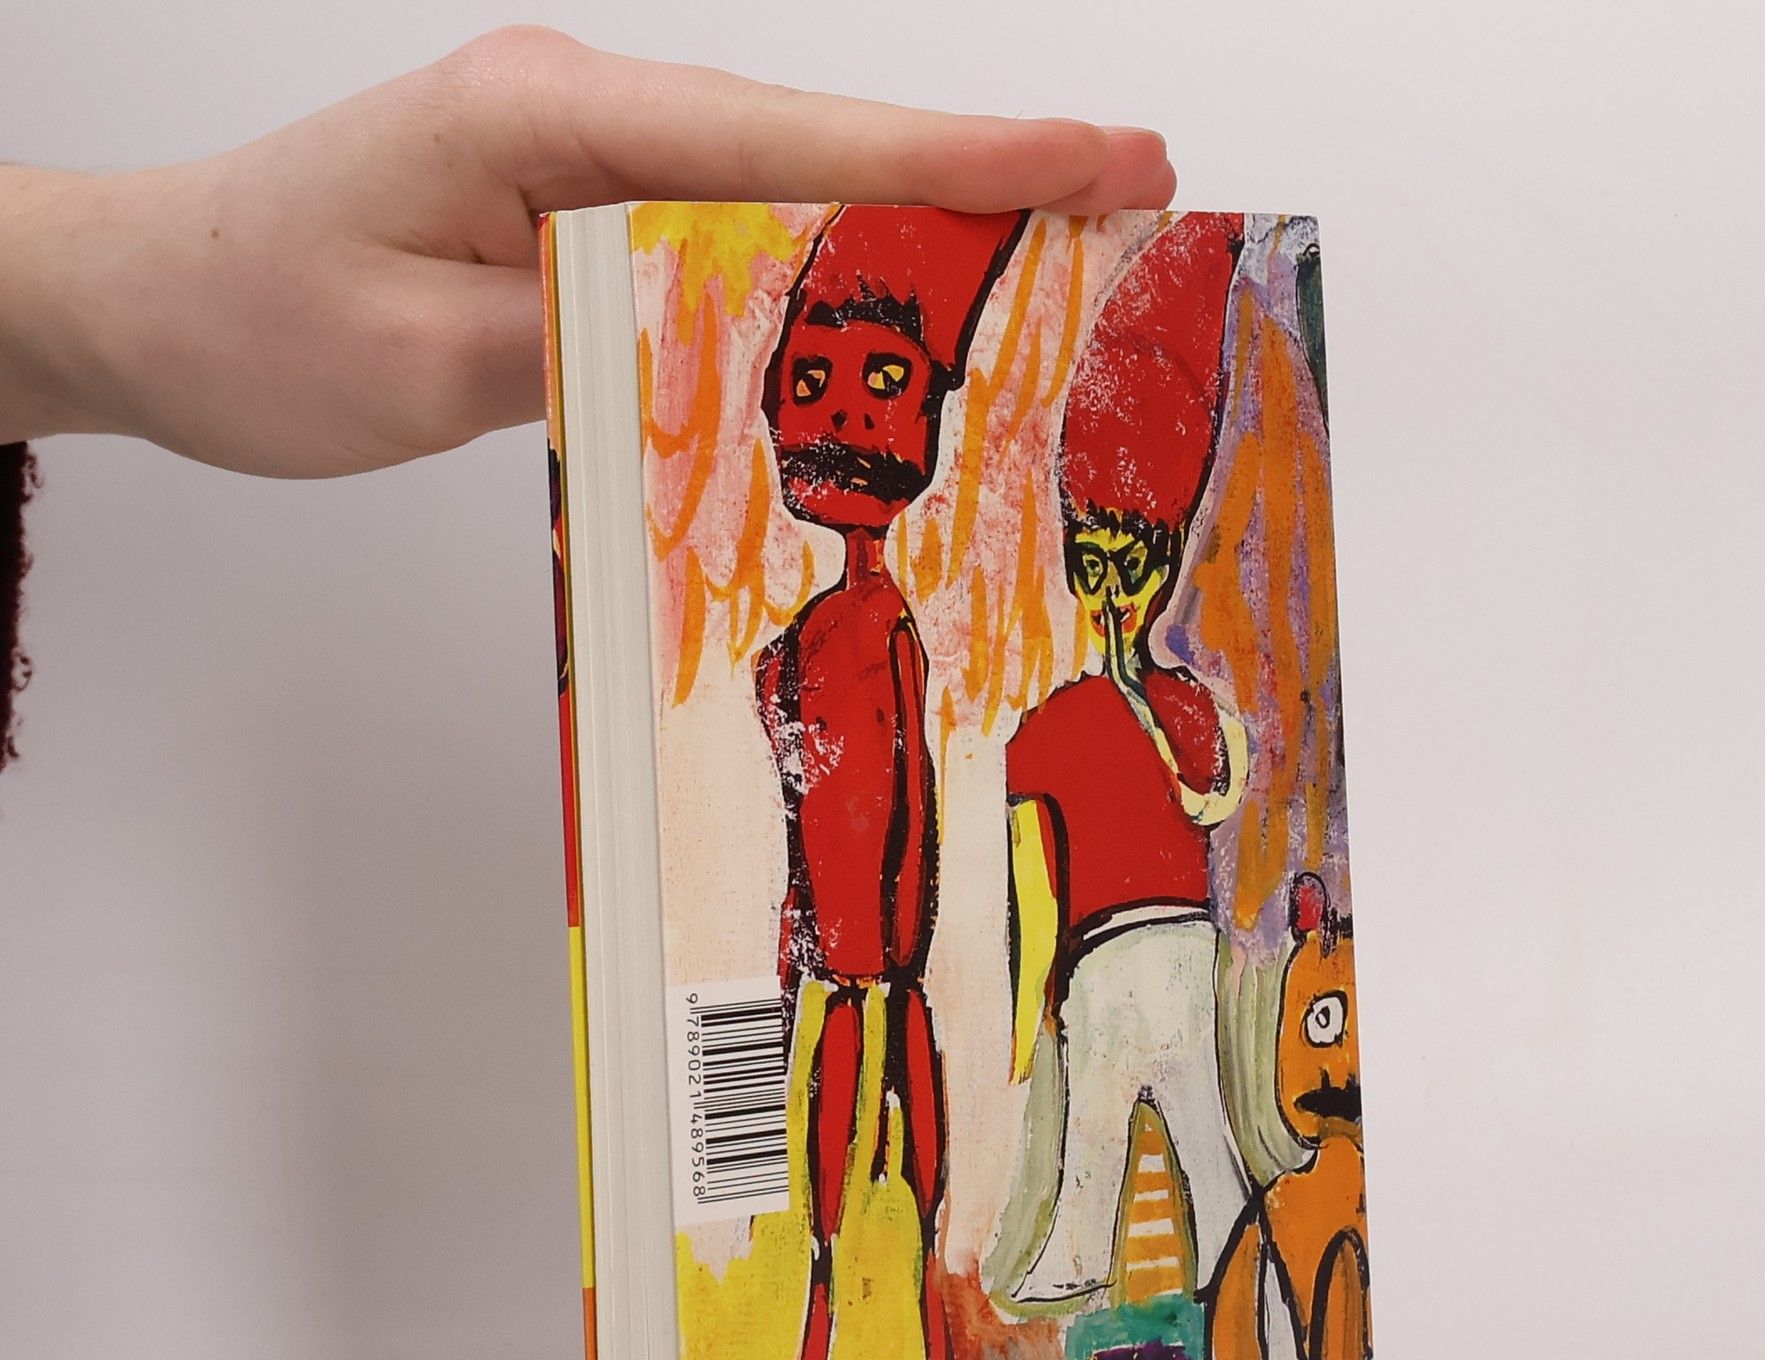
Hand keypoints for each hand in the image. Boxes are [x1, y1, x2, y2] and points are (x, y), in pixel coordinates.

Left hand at [0, 27, 1173, 475]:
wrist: (155, 298)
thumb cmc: (255, 319)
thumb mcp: (417, 363)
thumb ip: (589, 353)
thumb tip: (743, 358)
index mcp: (554, 122)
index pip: (795, 143)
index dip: (961, 155)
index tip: (1100, 164)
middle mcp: (590, 120)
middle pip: (827, 148)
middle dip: (988, 175)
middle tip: (1138, 208)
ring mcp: (594, 165)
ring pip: (796, 194)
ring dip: (929, 222)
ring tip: (1064, 260)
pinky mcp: (589, 218)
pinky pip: (741, 243)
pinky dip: (839, 271)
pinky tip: (908, 306)